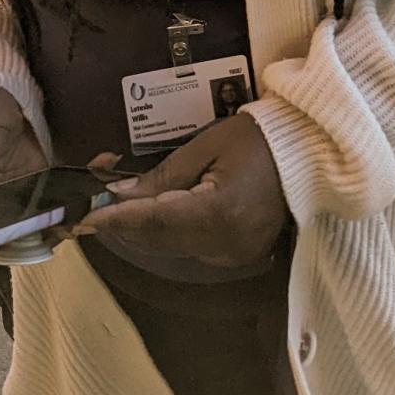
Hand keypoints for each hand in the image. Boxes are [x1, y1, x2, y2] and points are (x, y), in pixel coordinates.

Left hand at [75, 113, 287, 268]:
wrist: (309, 155)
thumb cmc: (259, 138)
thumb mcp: (207, 145)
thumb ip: (163, 176)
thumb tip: (118, 194)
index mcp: (221, 213)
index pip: (157, 221)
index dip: (118, 218)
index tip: (85, 216)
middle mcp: (226, 243)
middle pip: (159, 240)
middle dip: (122, 222)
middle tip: (88, 208)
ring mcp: (233, 255)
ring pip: (170, 247)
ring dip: (140, 228)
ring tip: (111, 206)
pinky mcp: (236, 256)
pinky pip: (189, 247)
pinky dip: (165, 232)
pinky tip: (149, 213)